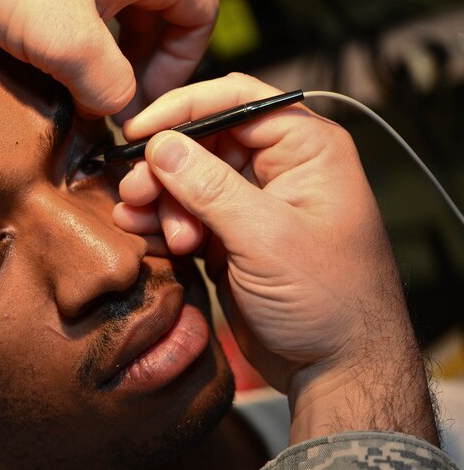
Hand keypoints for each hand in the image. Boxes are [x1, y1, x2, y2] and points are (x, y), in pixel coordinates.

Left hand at [0, 0, 216, 118]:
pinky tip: (58, 68)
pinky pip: (91, 9)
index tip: (147, 100)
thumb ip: (107, 85)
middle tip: (117, 105)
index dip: (179, 64)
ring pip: (125, 15)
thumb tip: (113, 109)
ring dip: (112, 58)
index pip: (199, 14)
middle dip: (144, 66)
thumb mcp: (68, 44)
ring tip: (87, 93)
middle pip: (162, 16)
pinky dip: (83, 41)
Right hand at [113, 73, 437, 444]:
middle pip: (203, 142)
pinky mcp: (231, 237)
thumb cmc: (325, 300)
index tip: (138, 132)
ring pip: (189, 180)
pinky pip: (187, 214)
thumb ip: (210, 188)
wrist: (334, 368)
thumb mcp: (265, 237)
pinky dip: (163, 223)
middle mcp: (279, 169)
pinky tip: (147, 236)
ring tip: (141, 225)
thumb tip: (162, 145)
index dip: (183, 111)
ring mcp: (253, 204)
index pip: (236, 101)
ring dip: (160, 200)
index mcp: (306, 149)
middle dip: (165, 168)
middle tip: (135, 194)